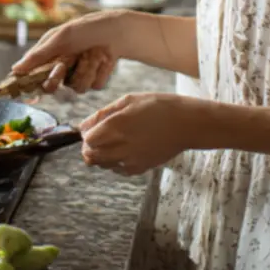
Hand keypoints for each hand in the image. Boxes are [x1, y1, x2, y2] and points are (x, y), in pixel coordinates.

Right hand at [11, 10, 131, 93]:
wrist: (117, 30)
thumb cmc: (86, 28)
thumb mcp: (60, 37)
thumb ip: (38, 55)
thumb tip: (15, 69)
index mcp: (50, 57)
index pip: (33, 76)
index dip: (31, 82)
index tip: (27, 86)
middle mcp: (62, 69)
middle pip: (51, 87)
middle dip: (57, 76)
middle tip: (63, 65)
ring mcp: (78, 76)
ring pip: (75, 87)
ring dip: (85, 68)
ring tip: (91, 52)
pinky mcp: (95, 81)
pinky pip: (92, 86)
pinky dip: (98, 70)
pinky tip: (103, 58)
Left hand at [78, 93, 194, 175]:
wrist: (186, 124)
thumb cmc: (158, 106)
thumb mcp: (129, 100)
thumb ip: (104, 113)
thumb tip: (83, 126)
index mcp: (117, 125)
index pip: (87, 139)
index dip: (86, 133)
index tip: (93, 128)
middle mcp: (121, 144)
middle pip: (90, 155)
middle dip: (89, 147)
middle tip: (99, 137)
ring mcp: (130, 159)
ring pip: (101, 165)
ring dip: (101, 155)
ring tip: (114, 142)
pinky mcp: (140, 168)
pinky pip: (117, 170)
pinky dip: (115, 162)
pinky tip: (125, 150)